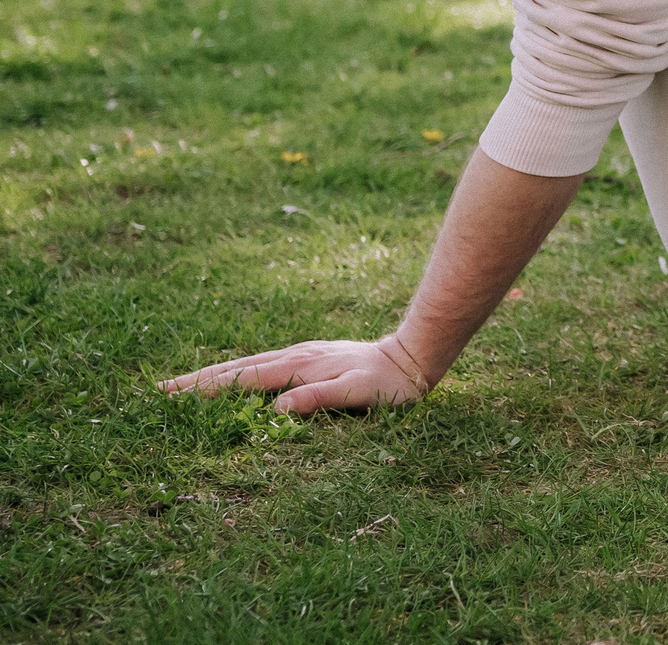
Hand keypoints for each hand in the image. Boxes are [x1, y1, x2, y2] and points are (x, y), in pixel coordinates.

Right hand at [159, 334, 431, 414]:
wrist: (413, 358)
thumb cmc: (388, 384)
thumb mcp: (357, 393)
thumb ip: (318, 398)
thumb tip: (276, 409)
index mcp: (298, 366)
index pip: (241, 379)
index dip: (206, 389)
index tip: (171, 396)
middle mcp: (294, 355)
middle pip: (235, 367)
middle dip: (196, 380)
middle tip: (158, 390)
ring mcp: (301, 354)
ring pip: (246, 364)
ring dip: (213, 374)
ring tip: (182, 384)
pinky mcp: (309, 357)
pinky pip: (263, 365)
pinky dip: (238, 371)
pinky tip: (232, 378)